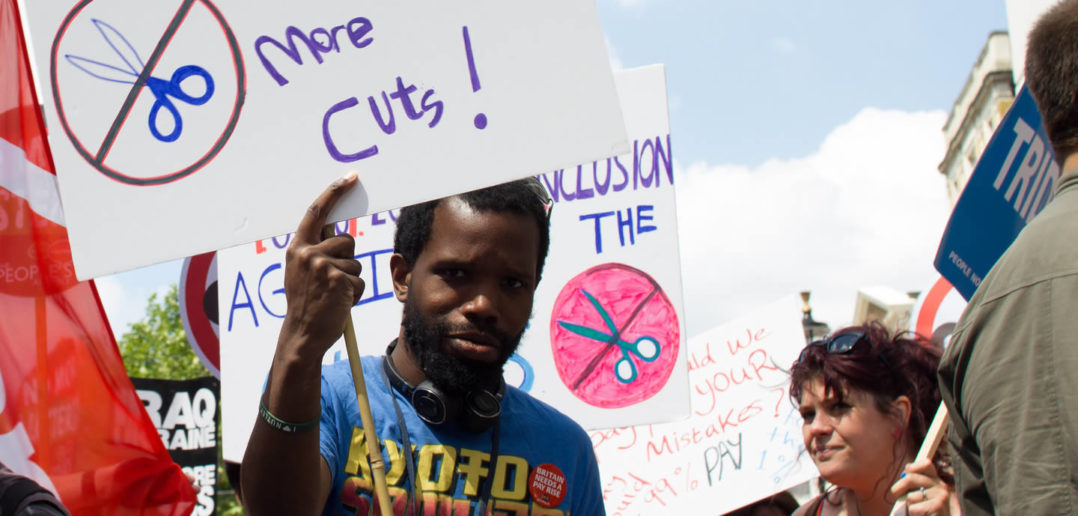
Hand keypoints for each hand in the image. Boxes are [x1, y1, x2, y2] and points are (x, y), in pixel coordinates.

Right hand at [279, 172, 364, 357]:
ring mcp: (322, 265)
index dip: (334, 193)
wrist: (303, 333)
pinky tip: (340, 303)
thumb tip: (338, 233)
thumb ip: (315, 251)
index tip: (350, 178)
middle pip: (347, 240)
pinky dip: (355, 294)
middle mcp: (307, 253)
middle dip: (347, 259)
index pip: (316, 212)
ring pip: (356, 262)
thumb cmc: (307, 302)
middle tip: (332, 281)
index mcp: (297, 248)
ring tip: (334, 294)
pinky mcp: (338, 279)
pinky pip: (360, 280)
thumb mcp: (302, 271)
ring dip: (351, 279)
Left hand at [890, 458, 955, 515]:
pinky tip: (921, 515)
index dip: (912, 468)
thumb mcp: (918, 494)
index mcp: (936, 480)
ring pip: (910, 497)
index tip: (905, 475)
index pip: (926, 464)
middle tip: (896, 494)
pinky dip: (912, 514)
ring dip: (908, 506)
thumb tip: (903, 475)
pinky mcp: (938, 507)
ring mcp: (941, 496)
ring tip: (917, 511)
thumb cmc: (923, 510)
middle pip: (910, 478)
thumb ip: (913, 483)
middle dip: (898, 488)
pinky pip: (913, 508)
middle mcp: (941, 486)